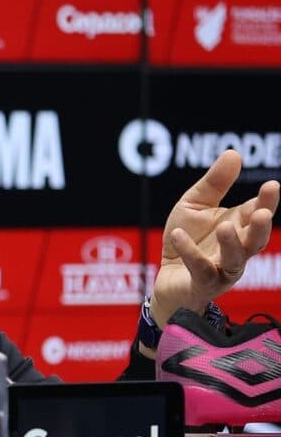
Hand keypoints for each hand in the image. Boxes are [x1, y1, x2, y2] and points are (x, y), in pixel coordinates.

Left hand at [150, 150, 278, 328]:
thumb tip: (233, 153)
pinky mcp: (202, 284)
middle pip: (255, 240)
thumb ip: (214, 183)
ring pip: (235, 260)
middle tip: (260, 212)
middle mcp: (236, 249)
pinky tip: (179, 235)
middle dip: (260, 226)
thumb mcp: (195, 205)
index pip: (257, 212)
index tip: (271, 186)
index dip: (266, 201)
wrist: (166, 275)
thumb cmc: (186, 238)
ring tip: (225, 226)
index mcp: (239, 226)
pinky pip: (200, 269)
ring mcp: (222, 269)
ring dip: (232, 243)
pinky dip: (190, 252)